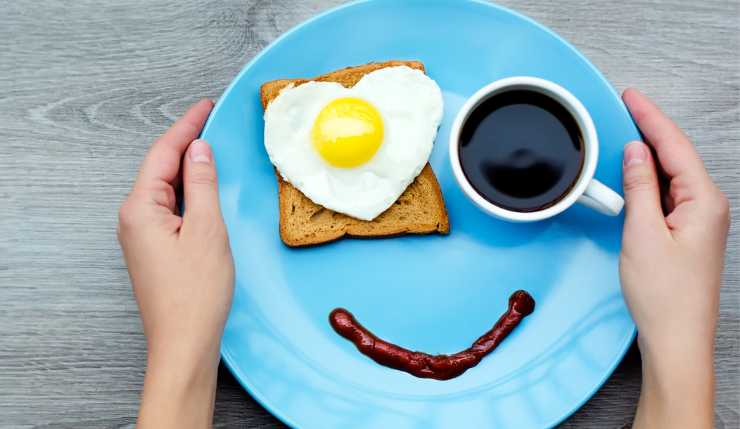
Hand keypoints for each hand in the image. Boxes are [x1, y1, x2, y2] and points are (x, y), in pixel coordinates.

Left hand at [118, 99, 233, 428]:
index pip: (163, 154)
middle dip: (185, 142)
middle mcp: (134, 219)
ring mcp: (142, 235)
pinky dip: (188, 192)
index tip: (206, 107)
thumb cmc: (195, 293)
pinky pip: (169, 208)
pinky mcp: (154, 249)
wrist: (184, 342)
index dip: (186, 127)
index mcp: (140, 209)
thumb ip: (202, 184)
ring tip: (211, 148)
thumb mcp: (207, 230)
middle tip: (211, 121)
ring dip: (188, 167)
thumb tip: (199, 150)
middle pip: (160, 168)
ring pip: (165, 188)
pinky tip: (203, 188)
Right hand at [619, 89, 728, 427]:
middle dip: (651, 130)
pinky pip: (666, 194)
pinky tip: (634, 176)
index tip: (632, 97)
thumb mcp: (642, 233)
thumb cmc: (665, 295)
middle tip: (626, 107)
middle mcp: (707, 208)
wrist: (676, 337)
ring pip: (671, 175)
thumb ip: (639, 187)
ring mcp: (698, 221)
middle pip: (677, 156)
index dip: (650, 117)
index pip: (674, 146)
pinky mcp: (686, 234)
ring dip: (648, 155)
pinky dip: (648, 181)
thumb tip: (634, 154)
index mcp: (703, 202)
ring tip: (626, 135)